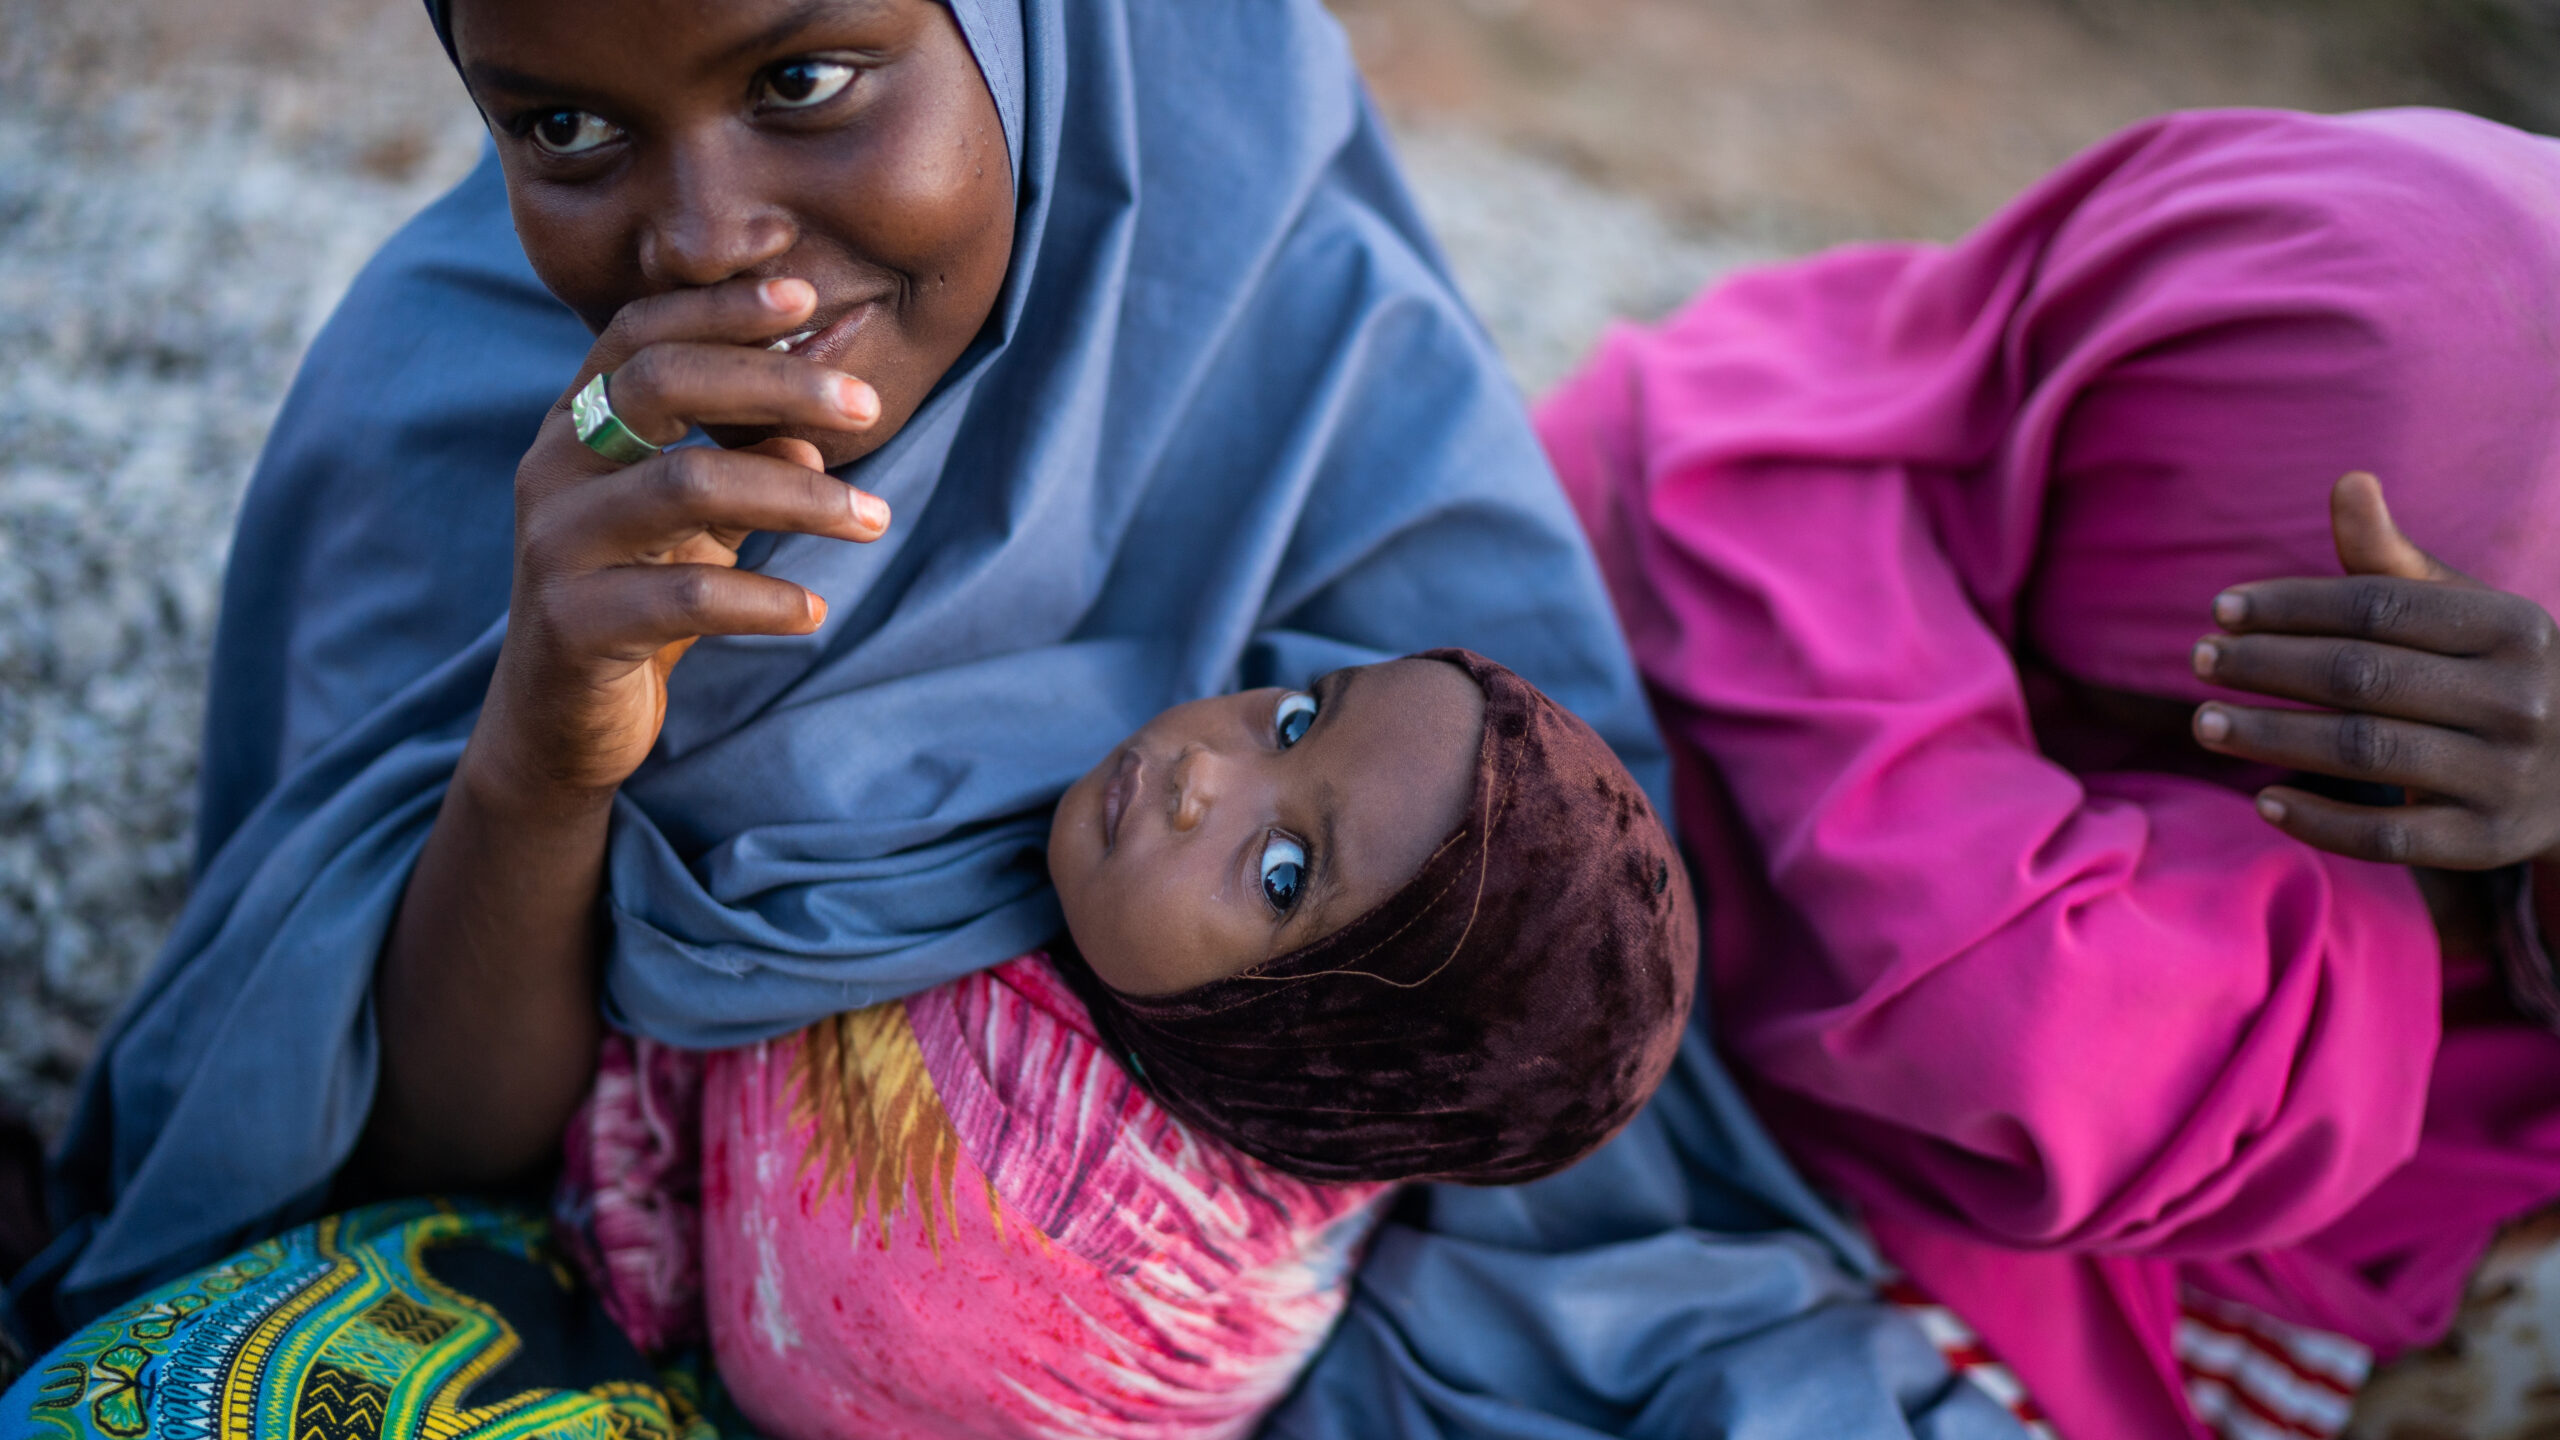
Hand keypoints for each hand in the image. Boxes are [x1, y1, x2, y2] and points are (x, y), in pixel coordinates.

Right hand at [477, 276, 888, 800]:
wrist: (558, 721)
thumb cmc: (639, 597)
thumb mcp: (698, 523)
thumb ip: (746, 462)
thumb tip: (818, 426)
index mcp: (575, 424)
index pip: (638, 333)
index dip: (720, 308)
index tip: (807, 297)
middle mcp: (552, 467)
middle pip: (662, 384)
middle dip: (775, 382)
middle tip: (870, 406)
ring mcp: (555, 543)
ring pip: (686, 486)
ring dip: (798, 494)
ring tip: (873, 518)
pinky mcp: (573, 623)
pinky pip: (687, 595)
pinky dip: (764, 599)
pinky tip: (814, 611)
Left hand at [2188, 472, 2559, 867]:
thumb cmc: (2489, 672)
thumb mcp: (2460, 612)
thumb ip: (2392, 563)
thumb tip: (2348, 482)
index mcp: (2513, 626)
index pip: (2378, 607)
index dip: (2291, 606)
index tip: (2220, 609)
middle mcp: (2518, 700)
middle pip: (2362, 677)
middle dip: (2267, 667)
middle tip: (2199, 660)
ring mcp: (2505, 775)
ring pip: (2364, 752)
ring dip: (2271, 738)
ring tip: (2204, 722)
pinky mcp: (2484, 841)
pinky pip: (2386, 837)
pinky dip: (2318, 819)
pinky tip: (2263, 799)